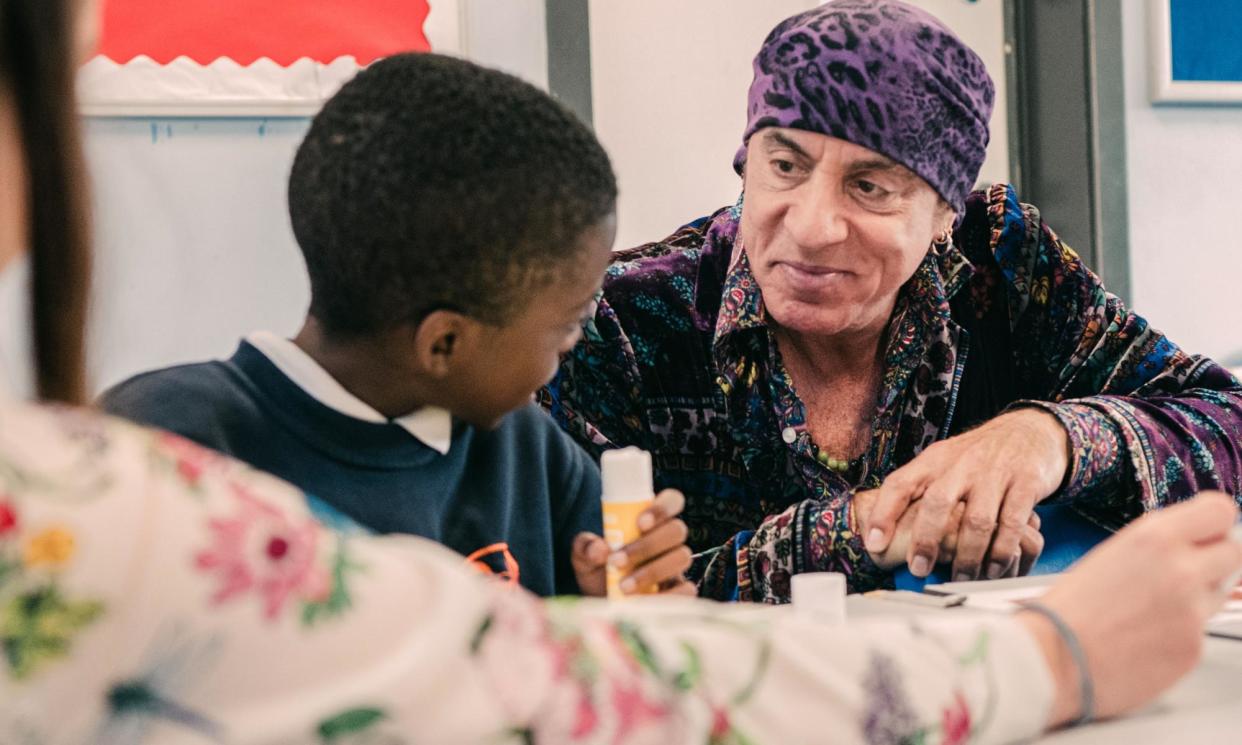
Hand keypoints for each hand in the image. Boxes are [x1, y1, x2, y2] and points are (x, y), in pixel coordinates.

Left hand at [571, 489, 694, 596]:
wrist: (603, 608)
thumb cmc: (598, 575)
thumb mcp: (584, 558)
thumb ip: (586, 547)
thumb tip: (600, 549)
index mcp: (650, 522)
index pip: (671, 501)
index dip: (661, 508)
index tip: (640, 524)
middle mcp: (668, 541)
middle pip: (677, 529)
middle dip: (648, 545)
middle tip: (617, 561)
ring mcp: (676, 567)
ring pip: (682, 557)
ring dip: (652, 571)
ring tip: (623, 587)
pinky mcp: (681, 592)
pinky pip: (687, 589)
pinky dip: (666, 596)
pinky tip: (643, 603)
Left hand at [864, 409, 1066, 580]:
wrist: (1030, 431)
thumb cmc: (978, 457)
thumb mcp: (945, 463)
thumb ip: (920, 491)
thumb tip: (886, 531)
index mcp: (935, 459)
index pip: (900, 483)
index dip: (884, 514)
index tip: (874, 544)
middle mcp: (962, 463)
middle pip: (937, 502)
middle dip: (925, 540)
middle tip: (918, 569)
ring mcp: (995, 472)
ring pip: (976, 520)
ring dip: (967, 556)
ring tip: (961, 578)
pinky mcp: (1026, 483)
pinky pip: (1012, 523)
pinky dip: (1002, 550)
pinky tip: (994, 567)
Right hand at [1019, 492, 1241, 725]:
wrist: (1051, 660)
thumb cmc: (1068, 611)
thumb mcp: (1111, 556)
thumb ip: (1157, 548)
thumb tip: (1192, 547)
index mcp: (1153, 538)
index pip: (1219, 511)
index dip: (1213, 524)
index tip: (1206, 534)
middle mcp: (1181, 570)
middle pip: (1234, 552)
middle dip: (1215, 560)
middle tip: (1189, 573)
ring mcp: (1192, 612)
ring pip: (1219, 593)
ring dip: (1198, 597)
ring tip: (1153, 610)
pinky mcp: (1194, 649)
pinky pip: (1201, 632)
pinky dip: (1180, 635)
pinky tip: (1146, 638)